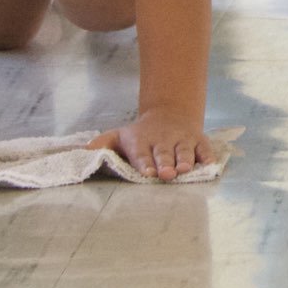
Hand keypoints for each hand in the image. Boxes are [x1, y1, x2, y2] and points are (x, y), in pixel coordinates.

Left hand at [94, 111, 212, 179]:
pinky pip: (205, 148)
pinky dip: (207, 156)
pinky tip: (208, 164)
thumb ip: (99, 146)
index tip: (146, 172)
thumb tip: (79, 154)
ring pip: (184, 151)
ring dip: (184, 160)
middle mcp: (163, 140)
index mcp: (142, 141)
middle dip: (165, 163)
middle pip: (164, 153)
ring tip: (184, 169)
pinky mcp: (199, 140)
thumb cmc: (140, 134)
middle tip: (166, 174)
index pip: (142, 154)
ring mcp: (182, 140)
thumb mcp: (118, 136)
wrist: (170, 113)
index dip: (144, 163)